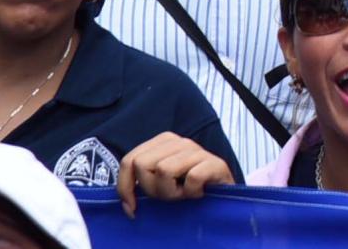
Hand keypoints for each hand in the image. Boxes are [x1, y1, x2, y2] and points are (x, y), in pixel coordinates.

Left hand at [116, 133, 231, 216]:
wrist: (223, 192)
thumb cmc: (187, 187)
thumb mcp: (159, 181)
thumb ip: (142, 177)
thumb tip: (125, 195)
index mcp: (163, 141)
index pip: (129, 160)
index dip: (125, 187)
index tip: (132, 207)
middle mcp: (180, 141)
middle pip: (143, 165)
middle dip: (151, 189)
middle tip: (167, 195)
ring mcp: (198, 150)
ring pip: (165, 171)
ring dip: (172, 192)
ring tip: (183, 194)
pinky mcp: (215, 163)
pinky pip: (192, 179)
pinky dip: (192, 192)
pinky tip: (198, 193)